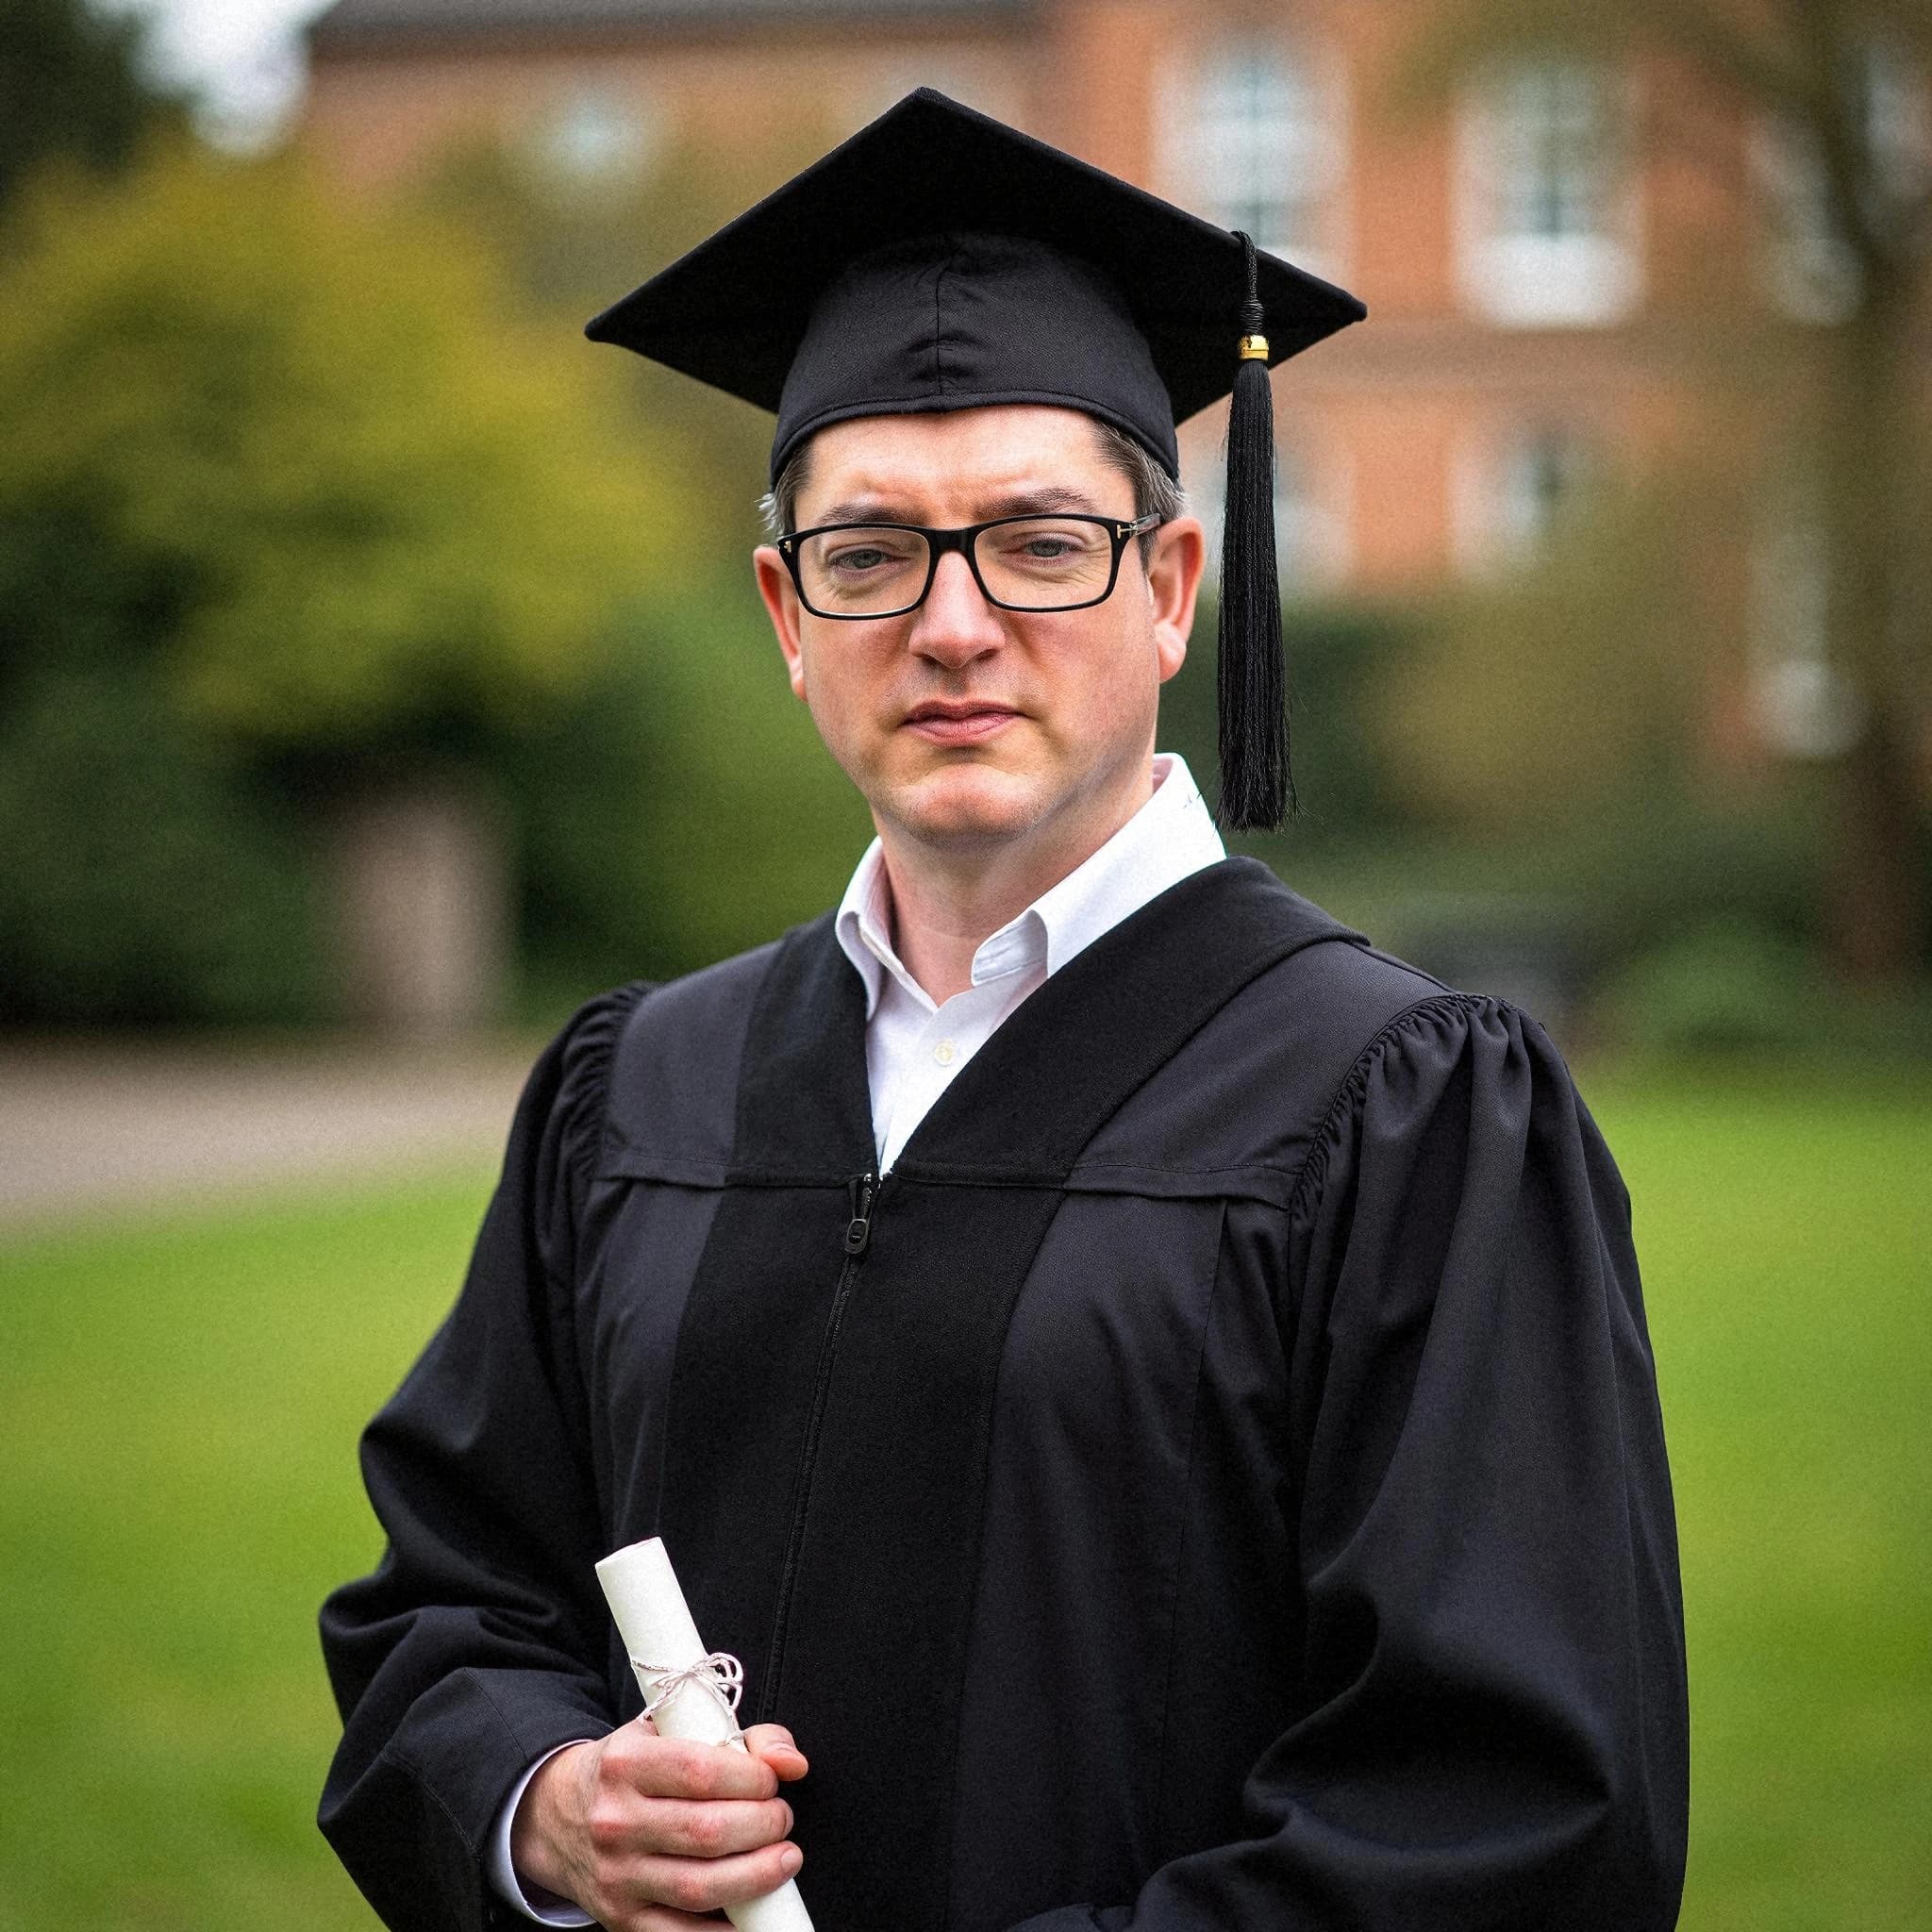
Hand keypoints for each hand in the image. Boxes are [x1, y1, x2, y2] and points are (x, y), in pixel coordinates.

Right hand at [510, 1719, 806, 1928]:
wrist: (558, 1816)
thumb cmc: (631, 1769)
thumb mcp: (668, 1732)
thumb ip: (739, 1737)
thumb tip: (793, 1763)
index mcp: (625, 1764)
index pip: (702, 1771)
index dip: (752, 1778)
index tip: (772, 1781)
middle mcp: (615, 1821)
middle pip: (707, 1832)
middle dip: (764, 1826)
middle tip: (782, 1819)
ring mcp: (616, 1876)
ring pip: (700, 1887)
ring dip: (757, 1876)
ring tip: (784, 1858)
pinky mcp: (621, 1919)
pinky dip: (727, 1930)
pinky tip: (756, 1912)